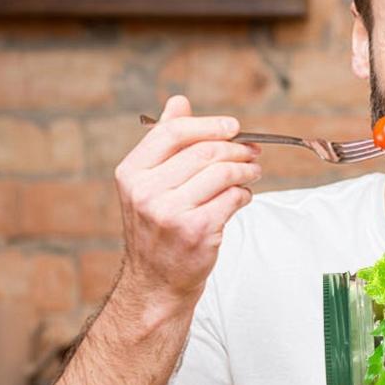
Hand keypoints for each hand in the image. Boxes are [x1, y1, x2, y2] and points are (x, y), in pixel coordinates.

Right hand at [113, 95, 261, 305]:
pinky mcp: (196, 231)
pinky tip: (243, 196)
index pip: (173, 132)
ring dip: (246, 169)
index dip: (209, 125)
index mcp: (131, 173)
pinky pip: (232, 198)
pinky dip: (245, 194)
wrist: (157, 282)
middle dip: (236, 148)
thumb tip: (179, 101)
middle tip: (253, 152)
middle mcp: (146, 192)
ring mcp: (170, 213)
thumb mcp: (149, 185)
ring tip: (253, 172)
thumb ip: (164, 143)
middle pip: (204, 152)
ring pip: (222, 173)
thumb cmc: (158, 229)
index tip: (233, 127)